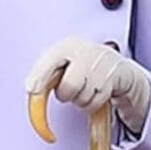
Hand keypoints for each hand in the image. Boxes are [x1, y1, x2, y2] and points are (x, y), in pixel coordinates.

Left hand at [25, 36, 150, 135]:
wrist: (120, 69)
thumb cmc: (86, 68)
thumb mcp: (67, 65)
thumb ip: (49, 74)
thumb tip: (32, 89)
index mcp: (69, 45)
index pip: (51, 58)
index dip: (40, 75)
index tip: (31, 89)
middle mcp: (86, 50)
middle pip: (69, 85)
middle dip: (66, 94)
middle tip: (69, 91)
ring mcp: (102, 63)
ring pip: (83, 97)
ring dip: (81, 100)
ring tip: (86, 89)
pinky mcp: (115, 76)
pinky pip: (97, 102)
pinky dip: (93, 104)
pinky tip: (97, 93)